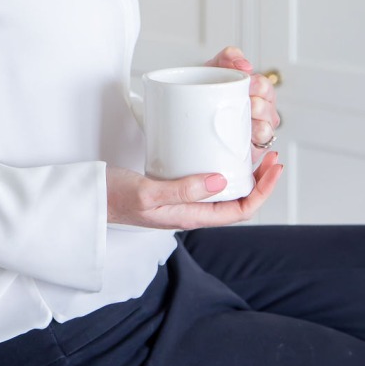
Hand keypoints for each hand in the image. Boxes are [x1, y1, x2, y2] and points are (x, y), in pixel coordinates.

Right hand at [106, 151, 282, 229]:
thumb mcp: (148, 192)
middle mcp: (192, 210)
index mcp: (191, 217)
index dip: (262, 191)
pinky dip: (219, 164)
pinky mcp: (172, 186)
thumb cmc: (115, 198)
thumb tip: (220, 180)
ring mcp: (182, 199)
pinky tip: (216, 148)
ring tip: (251, 149)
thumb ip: (183, 189)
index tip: (273, 167)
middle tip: (270, 154)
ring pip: (223, 189)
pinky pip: (205, 179)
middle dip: (259, 180)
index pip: (240, 210)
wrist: (90, 198)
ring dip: (242, 172)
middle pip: (237, 200)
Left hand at [205, 46, 280, 162]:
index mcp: (257, 91)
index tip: (247, 84)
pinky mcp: (252, 149)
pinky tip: (243, 135)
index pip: (266, 87)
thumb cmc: (208, 90)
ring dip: (255, 123)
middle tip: (242, 101)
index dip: (258, 85)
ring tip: (242, 118)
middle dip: (256, 104)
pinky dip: (252, 139)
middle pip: (269, 108)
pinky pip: (259, 146)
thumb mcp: (215, 68)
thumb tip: (245, 64)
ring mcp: (258, 131)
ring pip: (267, 128)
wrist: (188, 114)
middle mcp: (262, 111)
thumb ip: (229, 57)